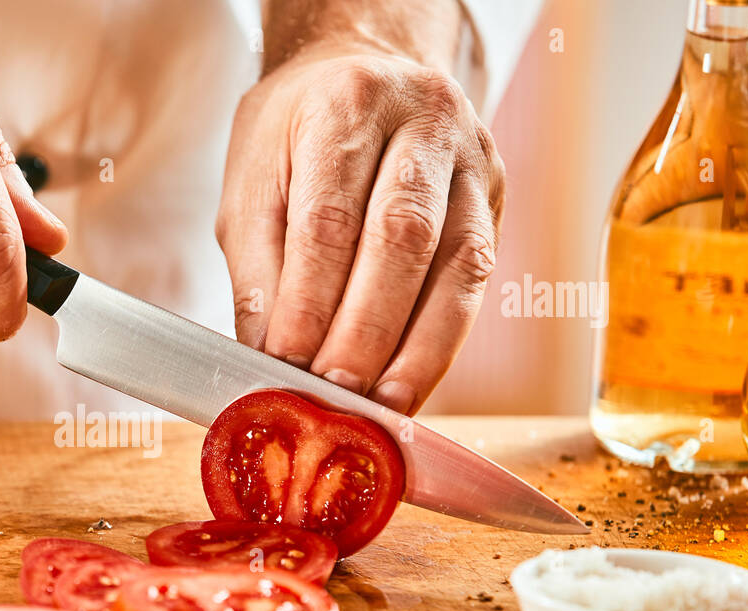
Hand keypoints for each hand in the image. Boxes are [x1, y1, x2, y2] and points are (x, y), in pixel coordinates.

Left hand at [216, 51, 504, 414]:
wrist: (365, 69)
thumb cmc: (298, 135)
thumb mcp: (253, 184)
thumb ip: (258, 271)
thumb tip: (265, 358)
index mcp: (348, 104)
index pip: (329, 218)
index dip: (308, 301)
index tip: (285, 363)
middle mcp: (424, 121)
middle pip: (401, 238)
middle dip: (366, 331)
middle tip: (335, 393)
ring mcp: (472, 158)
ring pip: (458, 264)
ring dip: (419, 349)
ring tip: (383, 405)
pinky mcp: (494, 198)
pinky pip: (477, 280)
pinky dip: (443, 341)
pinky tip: (412, 383)